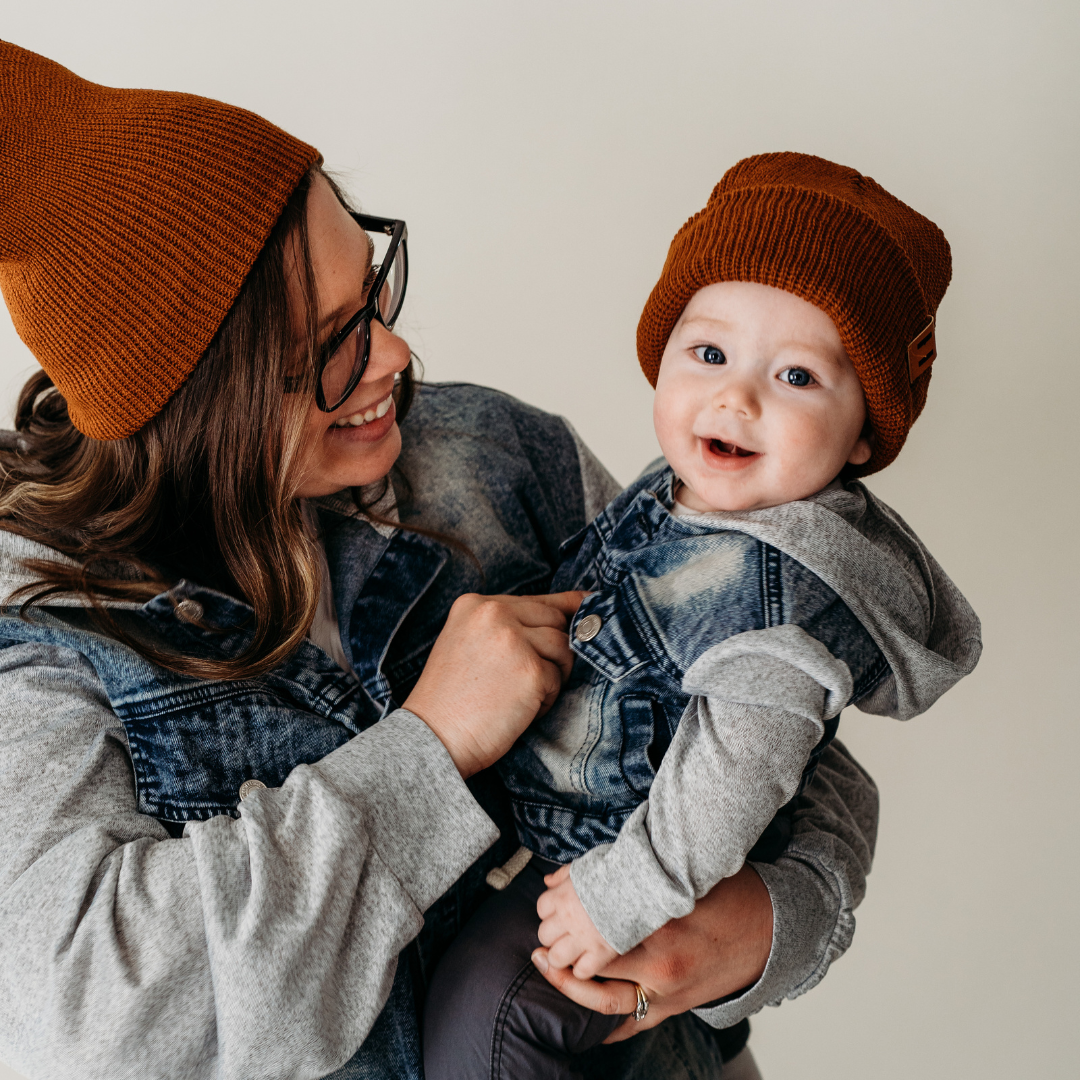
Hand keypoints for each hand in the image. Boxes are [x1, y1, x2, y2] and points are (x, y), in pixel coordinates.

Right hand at [404, 591, 584, 777]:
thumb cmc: (452, 700)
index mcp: (475, 604)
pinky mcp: (531, 670)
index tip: (586, 605)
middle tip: (531, 679)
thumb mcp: (469, 644)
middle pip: (555, 620)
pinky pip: (558, 680)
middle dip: (555, 650)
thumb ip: (507, 626)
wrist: (433, 738)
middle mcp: (494, 613)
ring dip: (551, 676)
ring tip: (519, 696)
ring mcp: (513, 640)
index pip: (536, 600)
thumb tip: (567, 614)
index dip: (564, 607)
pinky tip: (518, 710)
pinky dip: (545, 700)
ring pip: (563, 648)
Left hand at [530, 864, 771, 1040]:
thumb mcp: (686, 875)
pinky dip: (603, 1022)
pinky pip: (630, 1024)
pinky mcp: (676, 1008)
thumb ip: (641, 874)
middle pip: (594, 966)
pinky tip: (580, 1012)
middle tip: (538, 943)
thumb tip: (591, 867)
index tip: (549, 907)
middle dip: (560, 956)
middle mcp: (661, 962)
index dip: (568, 918)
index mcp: (662, 923)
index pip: (599, 926)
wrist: (774, 929)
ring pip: (605, 1001)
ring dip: (570, 988)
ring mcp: (668, 992)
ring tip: (546, 968)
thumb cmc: (728, 893)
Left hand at [536, 864, 618, 979]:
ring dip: (562, 956)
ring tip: (573, 952)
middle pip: (544, 935)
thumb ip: (564, 875)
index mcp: (562, 895)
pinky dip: (584, 969)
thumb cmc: (614, 872)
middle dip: (553, 935)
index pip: (542, 908)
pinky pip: (581, 971)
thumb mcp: (585, 866)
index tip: (561, 912)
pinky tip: (591, 961)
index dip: (550, 911)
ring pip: (557, 957)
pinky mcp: (601, 952)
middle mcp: (568, 918)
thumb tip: (548, 881)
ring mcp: (583, 937)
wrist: (641, 884)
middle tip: (566, 933)